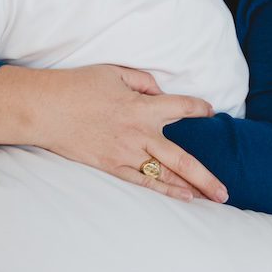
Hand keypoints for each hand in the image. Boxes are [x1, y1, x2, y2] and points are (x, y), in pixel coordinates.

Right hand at [30, 63, 227, 203]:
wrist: (45, 108)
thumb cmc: (78, 86)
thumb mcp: (114, 72)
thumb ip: (143, 81)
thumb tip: (158, 92)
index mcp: (142, 106)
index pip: (181, 107)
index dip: (198, 108)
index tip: (208, 111)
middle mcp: (140, 133)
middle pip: (183, 159)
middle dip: (207, 177)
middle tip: (225, 192)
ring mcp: (126, 153)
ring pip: (166, 174)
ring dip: (191, 188)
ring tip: (212, 200)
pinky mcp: (111, 165)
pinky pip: (143, 181)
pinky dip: (164, 189)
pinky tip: (182, 197)